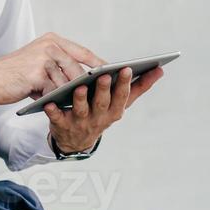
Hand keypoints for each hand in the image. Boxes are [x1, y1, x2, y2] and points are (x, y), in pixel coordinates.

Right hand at [0, 31, 107, 107]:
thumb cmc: (14, 74)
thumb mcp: (39, 63)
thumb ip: (59, 67)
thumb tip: (84, 80)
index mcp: (52, 40)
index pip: (83, 52)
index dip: (98, 64)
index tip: (113, 74)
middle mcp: (49, 45)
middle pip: (79, 67)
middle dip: (90, 83)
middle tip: (102, 94)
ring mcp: (43, 58)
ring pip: (68, 81)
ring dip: (74, 95)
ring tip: (83, 105)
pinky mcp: (37, 73)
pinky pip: (55, 90)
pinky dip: (60, 100)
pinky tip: (64, 108)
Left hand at [45, 65, 164, 152]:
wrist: (77, 140)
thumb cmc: (102, 113)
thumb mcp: (121, 104)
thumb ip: (140, 87)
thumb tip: (160, 70)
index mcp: (114, 111)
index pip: (122, 97)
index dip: (124, 84)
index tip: (126, 68)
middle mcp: (98, 118)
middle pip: (102, 103)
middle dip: (104, 89)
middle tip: (103, 75)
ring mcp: (80, 123)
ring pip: (80, 110)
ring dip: (80, 99)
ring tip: (79, 86)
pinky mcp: (62, 125)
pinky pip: (57, 118)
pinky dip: (53, 112)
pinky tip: (49, 102)